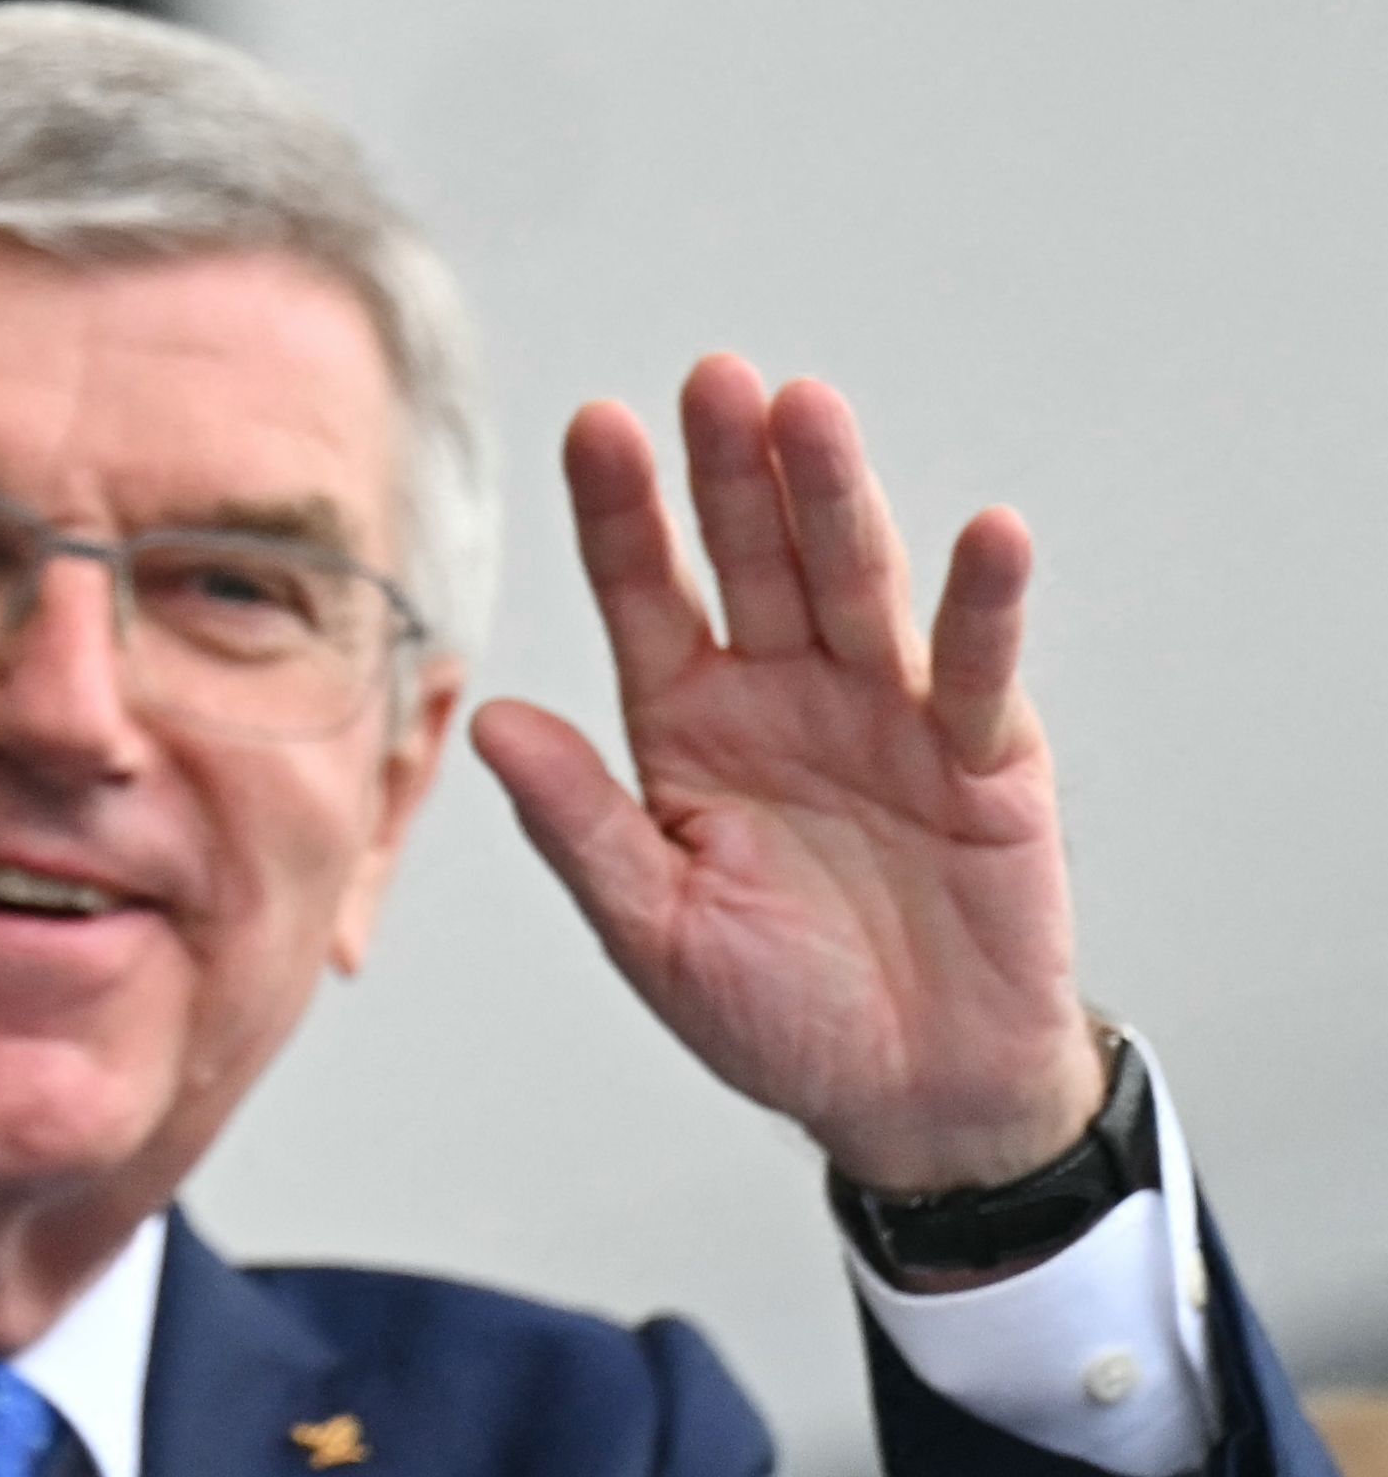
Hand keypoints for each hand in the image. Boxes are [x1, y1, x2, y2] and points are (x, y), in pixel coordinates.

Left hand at [472, 357, 1103, 1196]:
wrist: (910, 1100)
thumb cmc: (773, 1013)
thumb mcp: (652, 929)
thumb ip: (580, 824)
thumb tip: (488, 720)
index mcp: (684, 723)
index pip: (643, 593)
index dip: (619, 511)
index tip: (595, 424)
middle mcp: (779, 694)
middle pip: (750, 560)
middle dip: (728, 471)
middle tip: (713, 377)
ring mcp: (885, 715)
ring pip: (851, 586)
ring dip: (835, 500)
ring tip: (811, 412)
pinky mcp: (985, 760)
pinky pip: (977, 671)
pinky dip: (984, 606)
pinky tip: (989, 535)